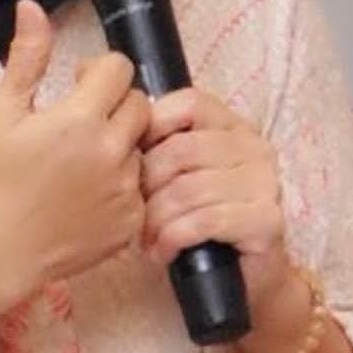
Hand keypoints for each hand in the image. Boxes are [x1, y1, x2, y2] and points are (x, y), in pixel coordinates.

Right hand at [0, 0, 149, 319]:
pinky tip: (91, 190)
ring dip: (121, 143)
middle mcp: (111, 153)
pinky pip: (143, 185)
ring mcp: (126, 190)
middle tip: (83, 120)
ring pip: (143, 145)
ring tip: (85, 158)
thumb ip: (27, 58)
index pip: (119, 70)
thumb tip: (32, 7)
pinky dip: (124, 182)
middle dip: (115, 103)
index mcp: (79, 120)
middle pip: (139, 104)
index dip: (99, 72)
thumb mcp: (0, 113)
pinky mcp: (132, 221)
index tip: (79, 84)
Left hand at [140, 87, 289, 309]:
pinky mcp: (266, 220)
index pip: (189, 103)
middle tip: (134, 212)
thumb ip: (147, 132)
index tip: (132, 160)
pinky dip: (173, 238)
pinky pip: (204, 220)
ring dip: (156, 219)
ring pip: (188, 188)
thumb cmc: (195, 223)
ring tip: (146, 237)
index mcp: (233, 126)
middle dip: (147, 185)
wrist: (240, 283)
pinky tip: (162, 252)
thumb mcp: (170, 172)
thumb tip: (87, 69)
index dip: (151, 128)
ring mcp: (266, 183)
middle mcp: (255, 147)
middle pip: (182, 149)